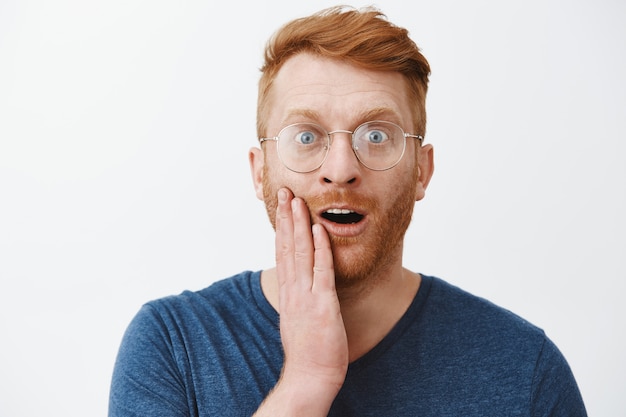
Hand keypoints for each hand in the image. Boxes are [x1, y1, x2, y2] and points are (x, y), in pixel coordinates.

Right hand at [255, 188, 347, 415]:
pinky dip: (319, 249)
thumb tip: (301, 286)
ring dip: (298, 225)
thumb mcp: (299, 318)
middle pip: (286, 247)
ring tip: (297, 200)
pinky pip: (321, 272)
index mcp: (289, 293)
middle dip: (285, 217)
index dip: (281, 227)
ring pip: (300, 254)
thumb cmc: (309, 352)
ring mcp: (306, 297)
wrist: (309, 378)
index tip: (281, 206)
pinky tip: (318, 230)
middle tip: (283, 191)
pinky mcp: (322, 305)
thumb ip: (300, 299)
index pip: (282, 253)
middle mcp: (293, 291)